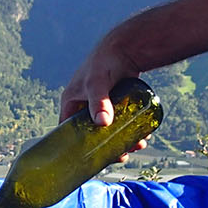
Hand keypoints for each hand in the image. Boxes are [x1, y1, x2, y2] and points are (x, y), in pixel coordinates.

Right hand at [61, 38, 148, 159]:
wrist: (125, 47)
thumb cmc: (105, 62)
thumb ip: (99, 102)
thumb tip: (102, 123)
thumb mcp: (98, 83)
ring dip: (121, 140)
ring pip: (108, 129)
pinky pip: (118, 122)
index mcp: (70, 102)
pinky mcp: (114, 103)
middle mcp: (82, 105)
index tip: (90, 160)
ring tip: (137, 145)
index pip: (67, 130)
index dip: (76, 146)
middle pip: (91, 134)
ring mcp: (99, 105)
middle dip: (107, 146)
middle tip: (121, 155)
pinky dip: (127, 130)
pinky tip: (140, 136)